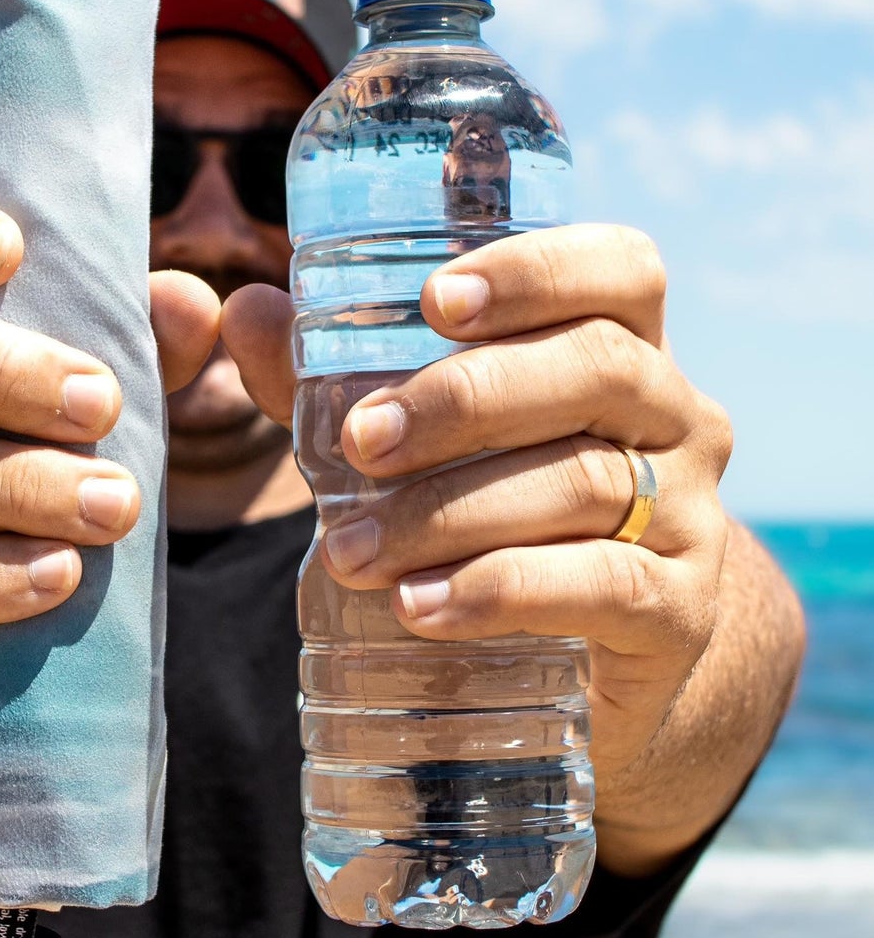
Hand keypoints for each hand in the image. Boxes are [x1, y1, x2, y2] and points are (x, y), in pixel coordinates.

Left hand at [222, 225, 734, 802]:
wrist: (602, 668)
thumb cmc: (501, 517)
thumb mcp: (427, 444)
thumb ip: (340, 380)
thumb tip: (246, 311)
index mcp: (623, 347)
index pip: (620, 270)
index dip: (536, 270)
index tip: (435, 299)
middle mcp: (676, 416)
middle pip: (595, 369)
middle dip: (465, 398)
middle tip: (361, 443)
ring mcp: (690, 516)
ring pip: (586, 481)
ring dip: (451, 512)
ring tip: (351, 551)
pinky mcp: (680, 613)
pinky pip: (603, 585)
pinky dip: (501, 589)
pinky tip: (422, 606)